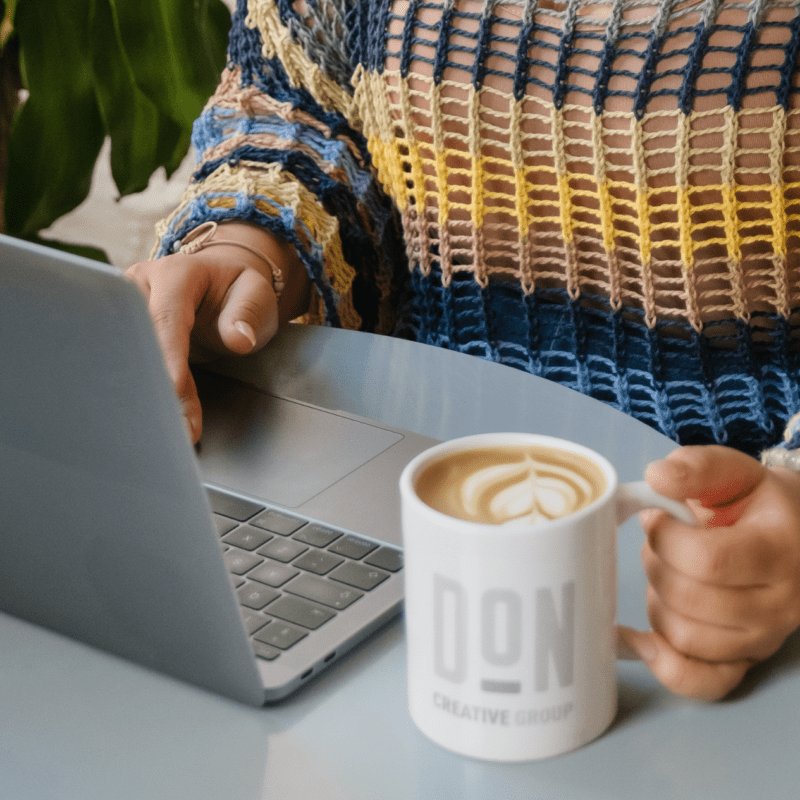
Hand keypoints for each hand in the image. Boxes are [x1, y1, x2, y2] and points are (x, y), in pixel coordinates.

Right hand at [125, 224, 305, 442]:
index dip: (168, 356)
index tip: (174, 390)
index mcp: (175, 274)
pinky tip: (155, 419)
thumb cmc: (239, 288)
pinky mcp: (125, 332)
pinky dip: (145, 392)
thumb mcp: (256, 294)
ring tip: (165, 428)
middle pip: (136, 338)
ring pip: (127, 355)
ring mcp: (127, 310)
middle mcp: (140, 287)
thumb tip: (239, 339)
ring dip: (144, 392)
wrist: (224, 281)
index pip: (166, 318)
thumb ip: (247, 314)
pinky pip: (131, 365)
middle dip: (150, 382)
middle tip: (172, 425)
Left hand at [618, 445, 799, 699]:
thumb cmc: (760, 505)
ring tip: (666, 571)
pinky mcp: (746, 661)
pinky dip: (662, 664)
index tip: (656, 517)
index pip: (708, 561)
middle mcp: (779, 604)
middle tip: (659, 541)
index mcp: (778, 551)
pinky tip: (636, 638)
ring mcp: (763, 639)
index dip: (665, 539)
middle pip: (689, 599)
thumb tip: (657, 477)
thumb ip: (698, 468)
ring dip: (657, 601)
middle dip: (656, 564)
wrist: (798, 536)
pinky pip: (701, 682)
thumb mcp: (736, 473)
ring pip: (685, 637)